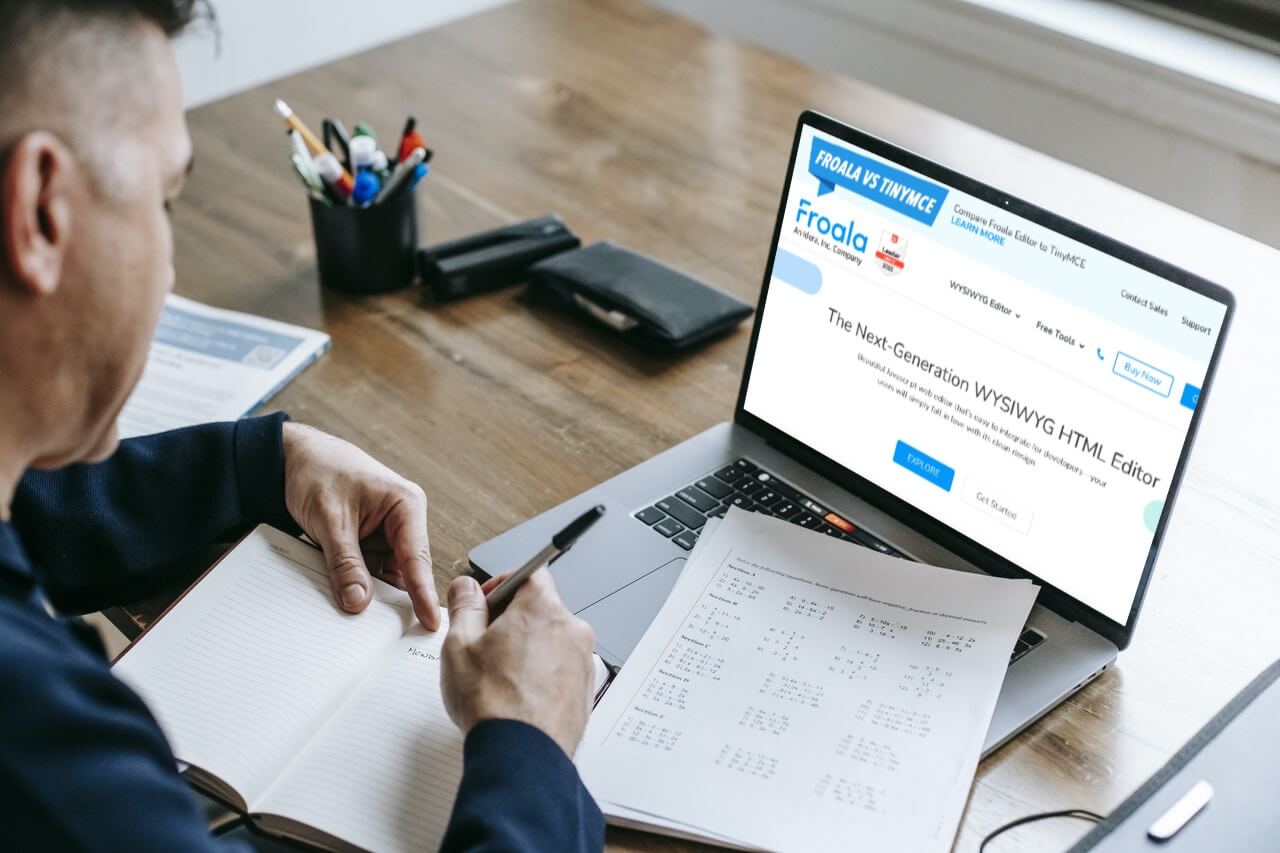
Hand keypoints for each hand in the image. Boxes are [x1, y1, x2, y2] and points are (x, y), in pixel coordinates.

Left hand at [282, 422, 438, 628]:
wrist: (291, 458)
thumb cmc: (318, 471)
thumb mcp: (330, 520)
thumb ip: (345, 563)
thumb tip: (358, 602)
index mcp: (405, 505)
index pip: (416, 557)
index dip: (423, 593)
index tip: (428, 621)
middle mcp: (402, 520)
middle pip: (405, 571)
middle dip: (394, 599)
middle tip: (391, 634)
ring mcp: (386, 533)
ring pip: (385, 575)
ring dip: (371, 593)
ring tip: (362, 621)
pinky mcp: (369, 542)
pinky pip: (368, 571)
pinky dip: (357, 584)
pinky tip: (349, 599)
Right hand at [441, 570, 595, 756]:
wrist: (522, 755)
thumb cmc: (493, 703)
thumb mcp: (460, 645)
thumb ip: (464, 607)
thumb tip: (466, 587)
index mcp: (543, 609)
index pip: (530, 573)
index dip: (503, 583)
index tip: (486, 601)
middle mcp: (572, 630)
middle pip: (541, 609)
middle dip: (512, 620)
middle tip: (484, 644)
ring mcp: (583, 661)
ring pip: (552, 641)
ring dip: (528, 649)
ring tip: (500, 677)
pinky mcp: (586, 691)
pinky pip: (562, 670)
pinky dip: (542, 675)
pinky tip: (518, 696)